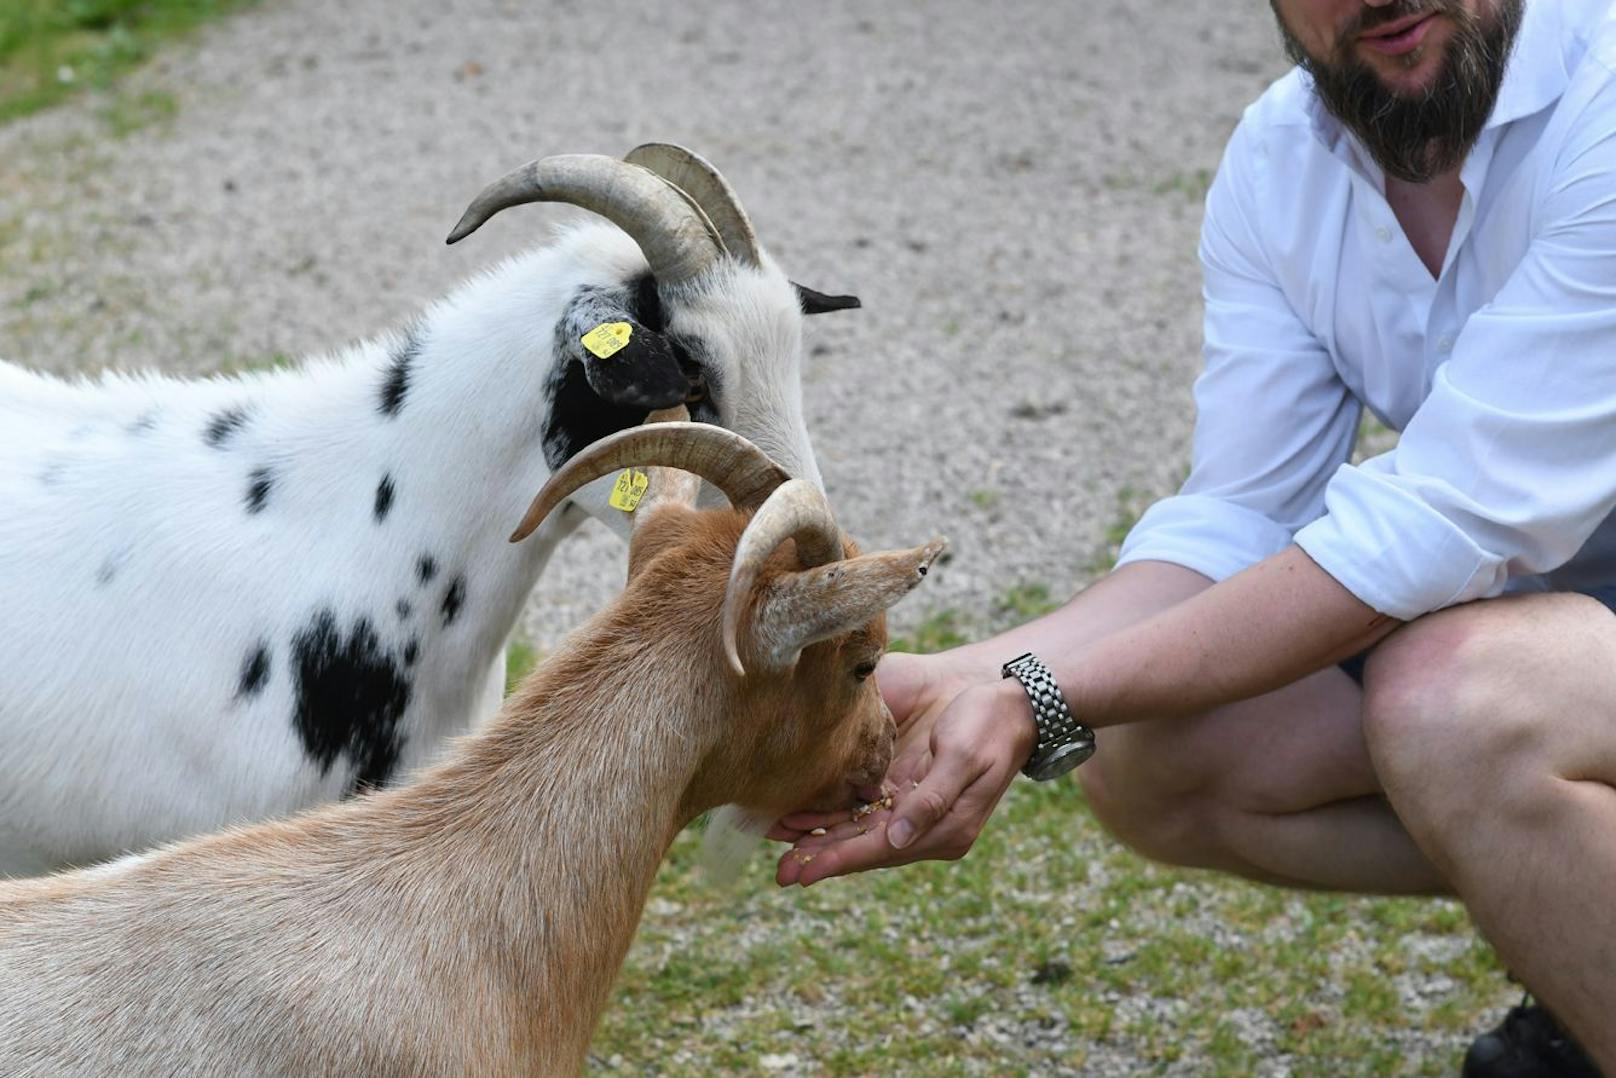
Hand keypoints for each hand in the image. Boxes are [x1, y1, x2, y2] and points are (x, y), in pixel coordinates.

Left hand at [771, 656, 1036, 886]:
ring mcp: (918, 812)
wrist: (1010, 701)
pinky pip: (866, 811)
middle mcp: (929, 828)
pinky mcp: (909, 791)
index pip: (881, 850)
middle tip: (780, 874)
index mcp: (947, 828)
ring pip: (861, 832)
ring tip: (781, 850)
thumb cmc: (988, 724)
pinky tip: (807, 819)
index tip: (803, 872)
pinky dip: (836, 816)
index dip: (839, 860)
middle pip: (866, 848)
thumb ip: (931, 800)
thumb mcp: (962, 758)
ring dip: (823, 840)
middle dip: (822, 858)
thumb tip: (896, 839)